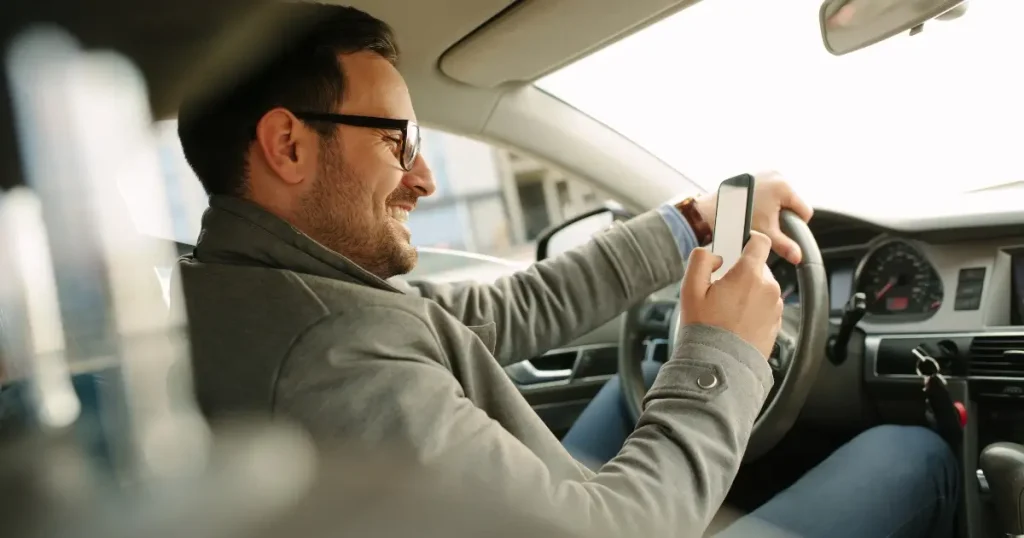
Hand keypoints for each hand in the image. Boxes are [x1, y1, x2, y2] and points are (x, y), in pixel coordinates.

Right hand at [680, 231, 782, 358]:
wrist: (720, 365)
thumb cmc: (705, 329)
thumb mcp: (690, 289)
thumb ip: (700, 260)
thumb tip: (714, 255)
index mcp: (749, 275)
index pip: (760, 242)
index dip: (748, 240)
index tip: (739, 245)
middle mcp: (768, 288)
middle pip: (758, 267)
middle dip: (741, 273)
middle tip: (721, 290)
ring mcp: (774, 307)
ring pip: (762, 288)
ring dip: (748, 292)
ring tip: (727, 310)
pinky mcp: (776, 324)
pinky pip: (765, 307)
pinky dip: (753, 310)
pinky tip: (736, 322)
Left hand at [694, 171, 813, 264]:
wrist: (710, 211)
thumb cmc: (737, 221)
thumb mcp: (765, 234)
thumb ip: (785, 246)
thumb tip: (798, 257)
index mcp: (784, 188)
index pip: (804, 211)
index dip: (797, 226)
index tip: (784, 232)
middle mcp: (776, 176)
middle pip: (793, 203)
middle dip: (784, 216)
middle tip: (769, 226)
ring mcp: (765, 173)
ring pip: (782, 197)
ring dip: (775, 209)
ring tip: (760, 217)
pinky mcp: (755, 175)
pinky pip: (770, 190)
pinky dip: (766, 200)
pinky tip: (754, 210)